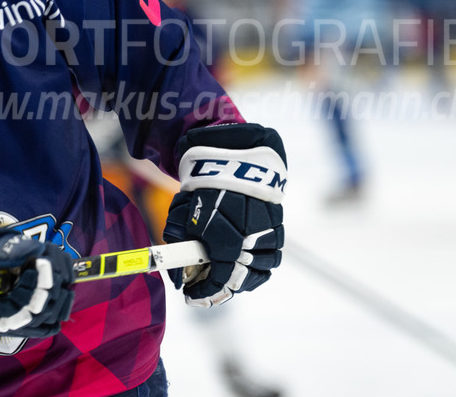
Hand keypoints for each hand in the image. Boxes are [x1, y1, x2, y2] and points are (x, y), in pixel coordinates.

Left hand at [162, 123, 286, 306]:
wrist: (234, 160)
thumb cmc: (204, 189)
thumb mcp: (182, 217)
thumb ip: (179, 247)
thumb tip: (177, 275)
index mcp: (225, 244)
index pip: (216, 283)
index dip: (202, 293)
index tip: (191, 296)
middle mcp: (249, 244)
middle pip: (239, 282)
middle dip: (221, 288)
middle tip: (207, 287)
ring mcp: (267, 236)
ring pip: (260, 271)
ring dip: (243, 277)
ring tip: (227, 274)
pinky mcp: (278, 227)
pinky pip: (273, 255)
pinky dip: (260, 262)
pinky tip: (245, 260)